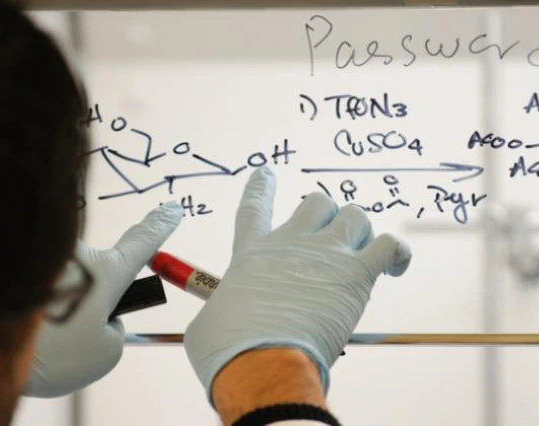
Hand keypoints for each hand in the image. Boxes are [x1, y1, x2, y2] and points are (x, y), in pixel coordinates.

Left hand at [24, 202, 182, 397]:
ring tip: (37, 338)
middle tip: (67, 330)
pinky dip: (31, 310)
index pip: (143, 243)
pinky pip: (37, 289)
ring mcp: (48, 258)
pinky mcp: (22, 262)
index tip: (173, 208)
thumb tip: (90, 316)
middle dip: (86, 303)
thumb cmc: (51, 353)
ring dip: (53, 312)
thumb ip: (110, 331)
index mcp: (106, 274)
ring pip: (62, 287)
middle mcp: (77, 257)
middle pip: (93, 276)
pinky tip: (21, 328)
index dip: (161, 226)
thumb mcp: (103, 353)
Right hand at [184, 167, 411, 400]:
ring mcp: (326, 254)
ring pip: (355, 215)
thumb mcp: (208, 321)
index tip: (265, 171)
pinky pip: (390, 246)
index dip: (261, 186)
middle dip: (324, 215)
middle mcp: (291, 243)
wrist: (260, 360)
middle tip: (326, 242)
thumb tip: (222, 316)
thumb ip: (220, 307)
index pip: (256, 207)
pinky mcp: (356, 275)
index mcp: (253, 253)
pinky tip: (396, 267)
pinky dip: (397, 253)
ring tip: (357, 255)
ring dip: (358, 231)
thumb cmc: (227, 347)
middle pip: (317, 202)